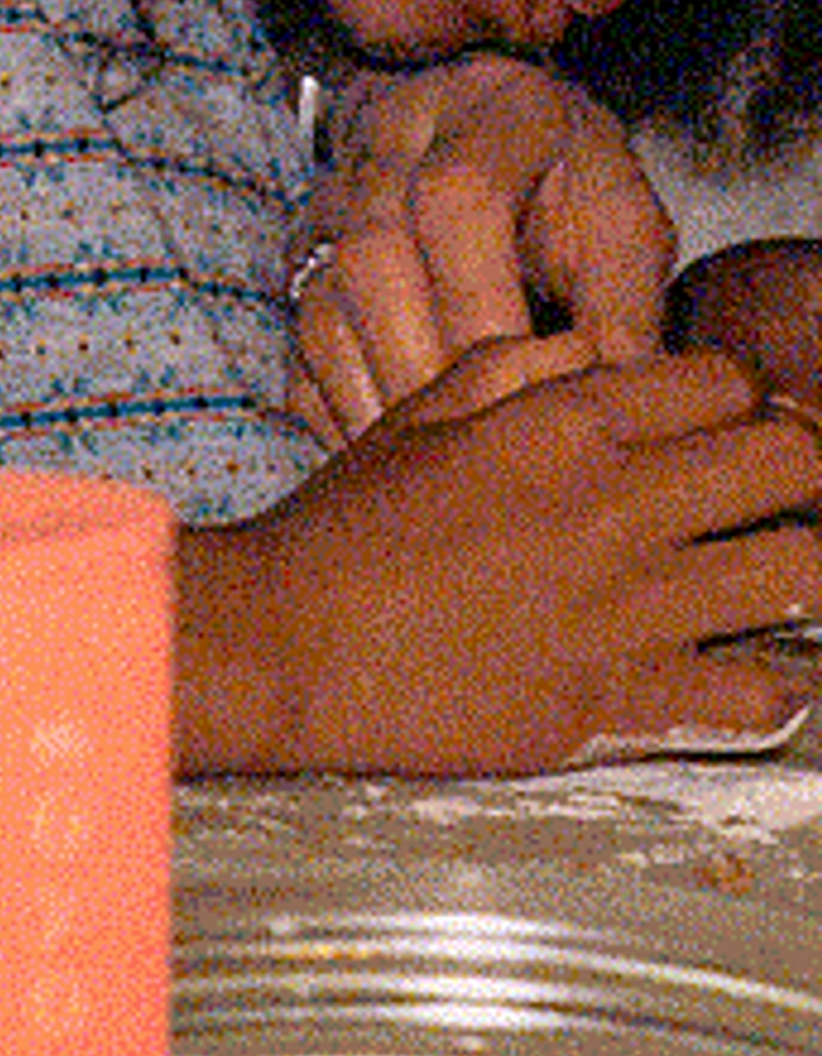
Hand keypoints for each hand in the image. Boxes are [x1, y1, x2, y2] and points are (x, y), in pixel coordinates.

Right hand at [185, 334, 820, 772]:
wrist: (286, 645)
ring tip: (767, 574)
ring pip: (804, 574)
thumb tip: (592, 353)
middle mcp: (613, 510)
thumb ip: (511, 368)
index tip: (723, 419)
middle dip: (799, 466)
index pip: (725, 380)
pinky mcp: (623, 702)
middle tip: (771, 490)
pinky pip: (762, 694)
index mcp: (561, 427)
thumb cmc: (340, 531)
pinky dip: (772, 682)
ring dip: (799, 567)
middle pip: (793, 464)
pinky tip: (744, 667)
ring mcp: (628, 612)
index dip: (736, 394)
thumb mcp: (413, 416)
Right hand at [295, 57, 674, 441]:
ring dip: (378, 396)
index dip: (487, 302)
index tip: (540, 390)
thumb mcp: (620, 216)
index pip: (458, 201)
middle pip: (372, 259)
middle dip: (429, 365)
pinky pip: (295, 346)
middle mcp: (385, 149)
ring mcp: (327, 203)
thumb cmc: (567, 182)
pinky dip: (337, 406)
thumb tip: (626, 401)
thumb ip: (625, 297)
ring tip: (438, 473)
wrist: (479, 124)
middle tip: (485, 455)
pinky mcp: (298, 259)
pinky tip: (389, 455)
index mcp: (485, 118)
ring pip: (322, 307)